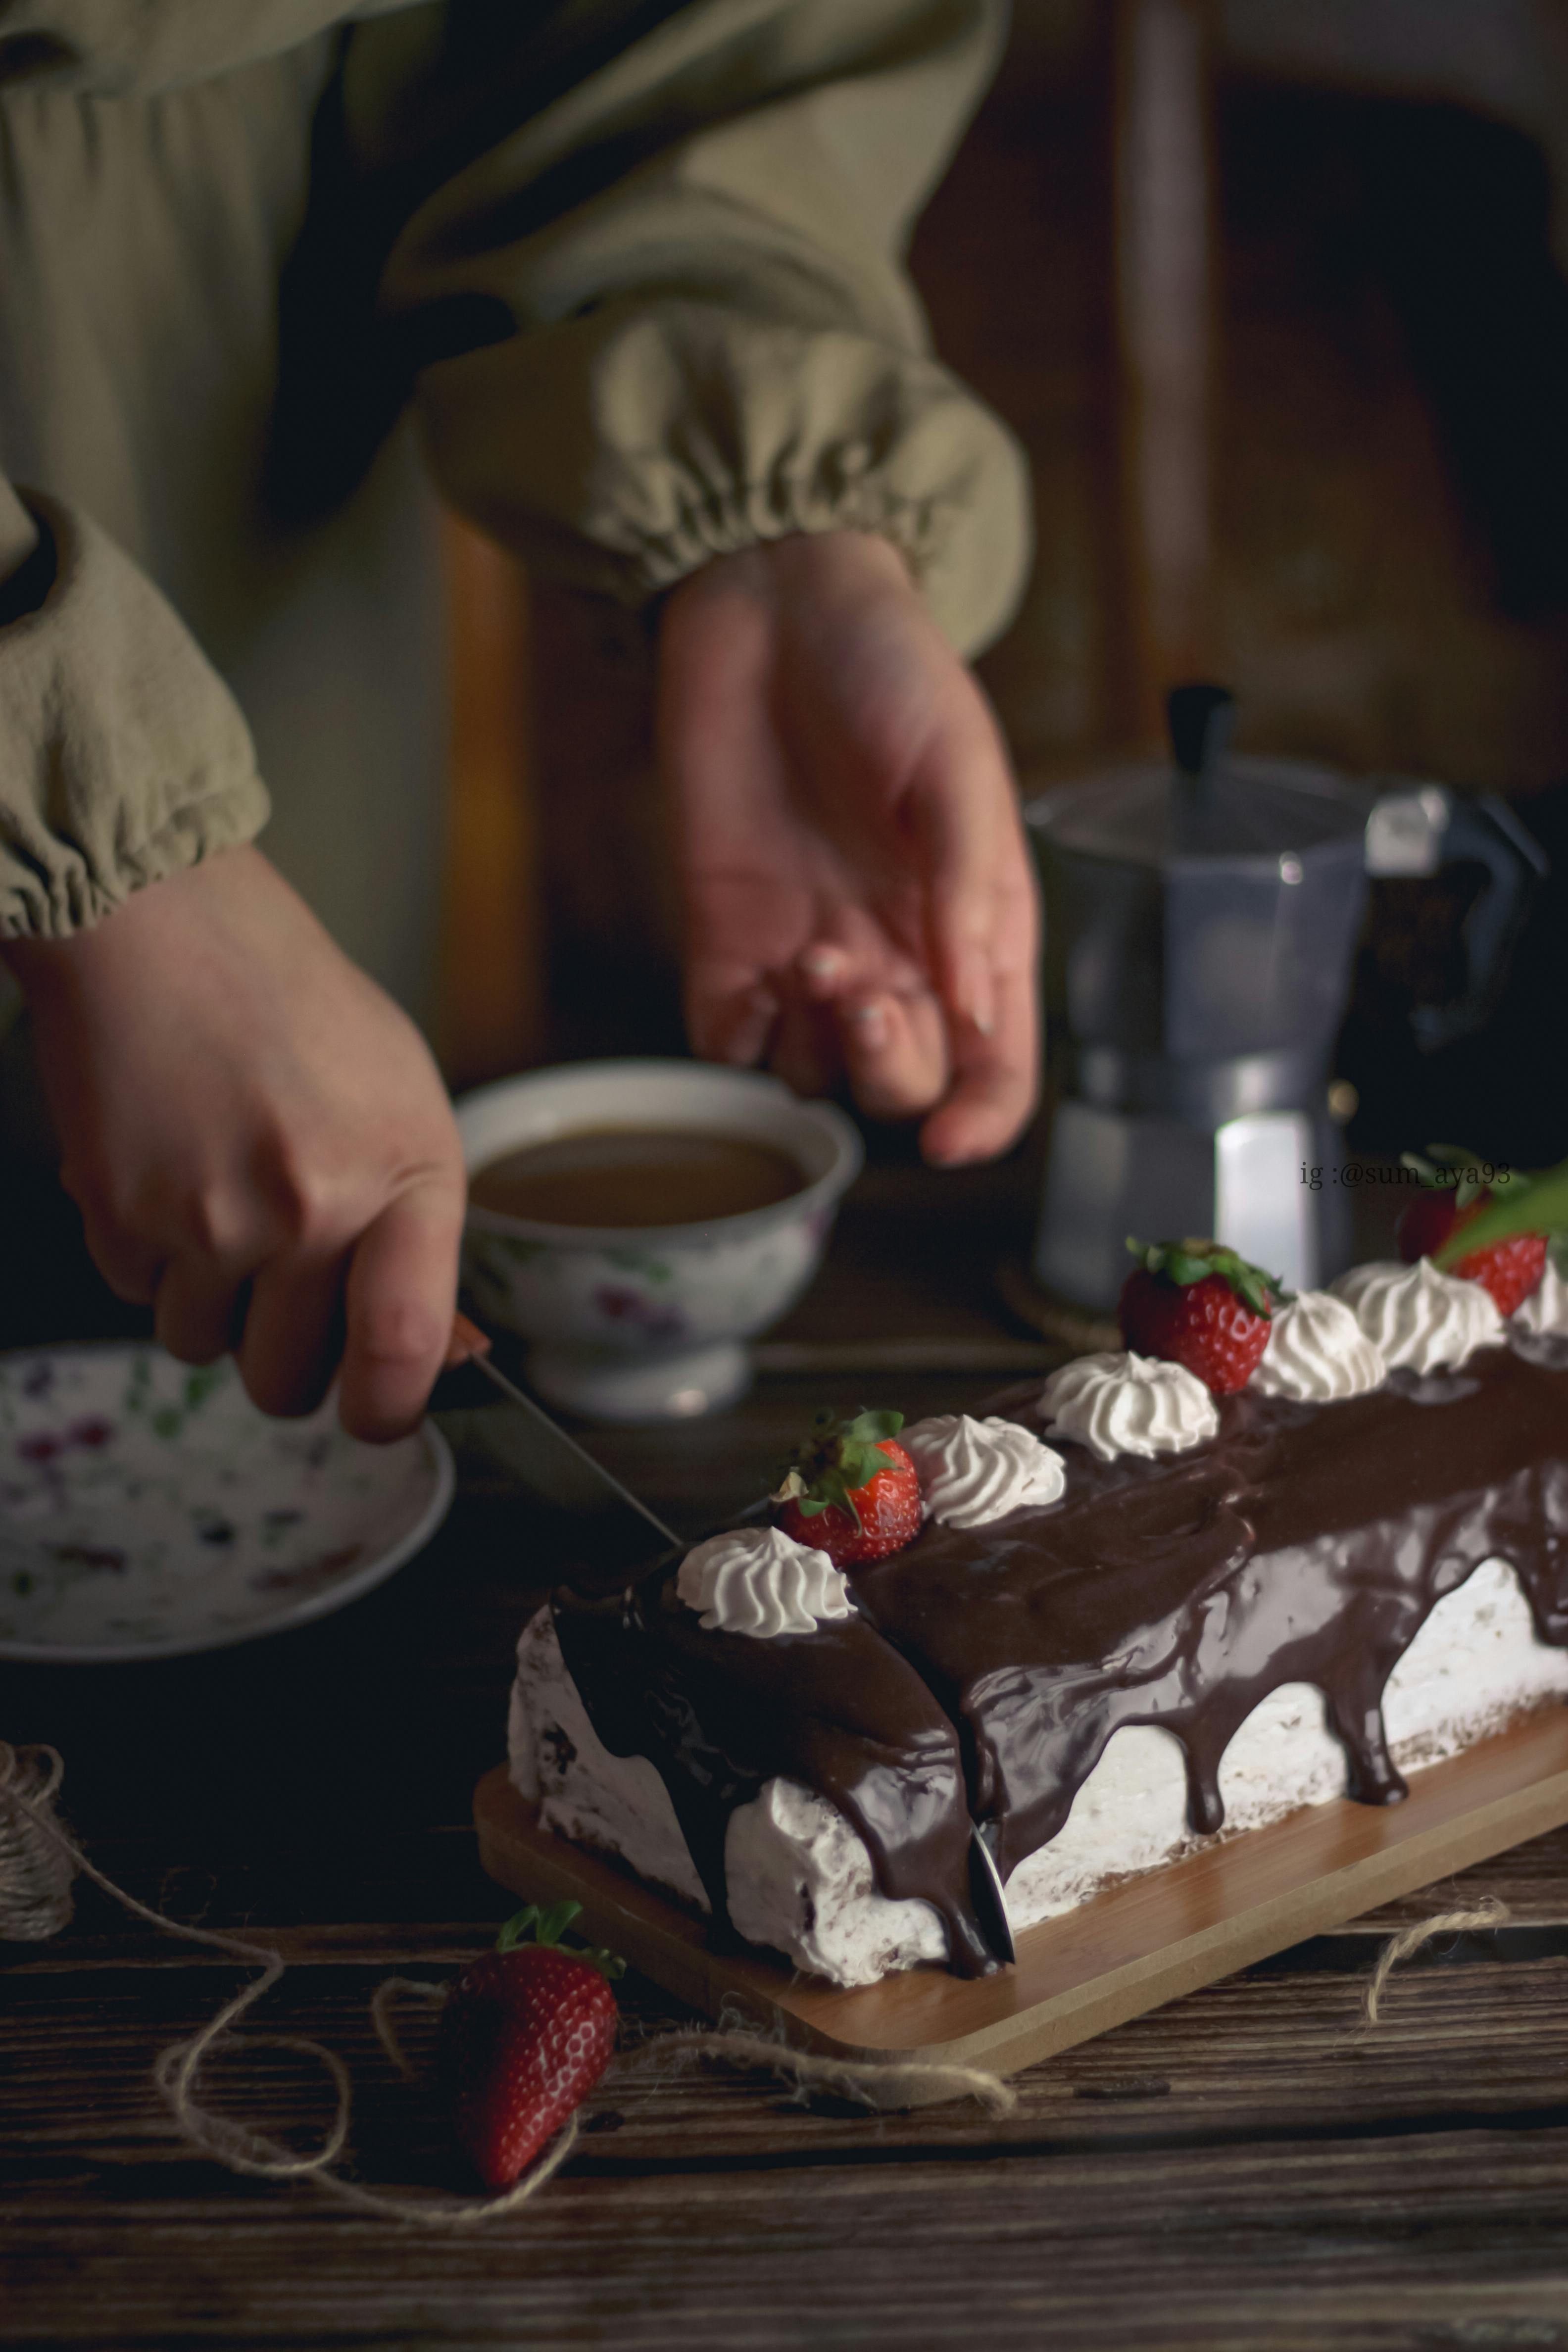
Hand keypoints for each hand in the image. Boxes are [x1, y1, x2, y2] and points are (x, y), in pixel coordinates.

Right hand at [4, 848, 465, 1439]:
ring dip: (207, 1302)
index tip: (373, 1415)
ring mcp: (211, 1218)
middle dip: (281, 1359)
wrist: (163, 927)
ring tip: (218, 1202)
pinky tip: (167, 1169)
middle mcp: (312, 1208)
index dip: (387, 1409)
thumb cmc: (293, 1008)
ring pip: (200, 1346)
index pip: (405, 1345)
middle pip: (286, 1378)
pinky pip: (135, 1294)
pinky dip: (146, 1254)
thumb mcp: (402, 1101)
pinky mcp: (120, 1215)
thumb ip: (413, 1224)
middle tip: (279, 1296)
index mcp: (404, 1175)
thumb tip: (427, 1349)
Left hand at [658, 531, 1038, 1163]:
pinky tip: (751, 980)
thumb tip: (975, 1004)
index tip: (948, 1141)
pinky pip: (729, 1038)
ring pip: (817, 1073)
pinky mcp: (725, 936)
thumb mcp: (957, 765)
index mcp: (974, 926)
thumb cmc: (889, 671)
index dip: (980, 1120)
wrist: (773, 603)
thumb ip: (968, 886)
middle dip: (892, 1066)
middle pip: (904, 1083)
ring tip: (813, 955)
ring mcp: (809, 952)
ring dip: (819, 1046)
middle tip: (866, 986)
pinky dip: (738, 1039)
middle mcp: (897, 955)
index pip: (994, 1065)